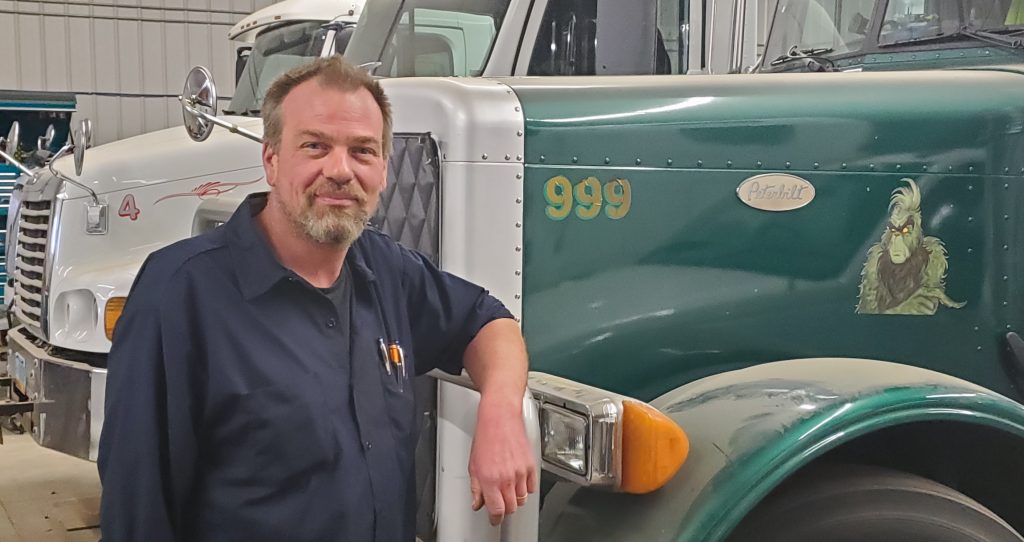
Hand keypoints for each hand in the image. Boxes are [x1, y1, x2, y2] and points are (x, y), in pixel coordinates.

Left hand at [468, 396, 537, 525]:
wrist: (500, 417)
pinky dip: (525, 488)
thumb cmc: (485, 436)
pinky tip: (517, 481)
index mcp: (490, 479)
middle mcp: (506, 478)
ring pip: (522, 499)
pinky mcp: (531, 465)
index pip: (497, 510)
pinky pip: (532, 487)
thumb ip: (476, 488)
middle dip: (505, 508)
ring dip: (515, 498)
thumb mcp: (473, 464)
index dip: (495, 519)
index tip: (494, 519)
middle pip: (511, 508)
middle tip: (500, 503)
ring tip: (508, 489)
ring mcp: (521, 472)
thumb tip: (477, 503)